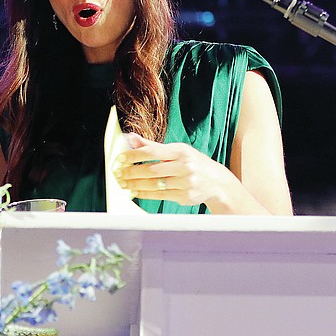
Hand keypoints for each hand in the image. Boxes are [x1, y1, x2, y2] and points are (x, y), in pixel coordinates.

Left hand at [113, 132, 241, 208]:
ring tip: (123, 183)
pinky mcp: (185, 197)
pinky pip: (159, 196)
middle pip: (151, 170)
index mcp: (181, 151)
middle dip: (131, 172)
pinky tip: (134, 191)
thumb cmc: (193, 163)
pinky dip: (144, 194)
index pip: (152, 152)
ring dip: (135, 184)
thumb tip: (131, 138)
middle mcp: (185, 166)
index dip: (133, 155)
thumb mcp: (178, 151)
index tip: (120, 159)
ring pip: (154, 185)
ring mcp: (186, 183)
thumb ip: (153, 146)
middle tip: (117, 173)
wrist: (218, 183)